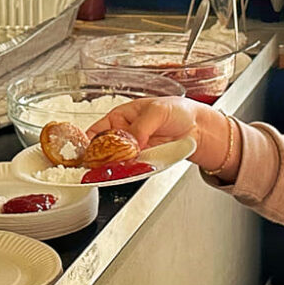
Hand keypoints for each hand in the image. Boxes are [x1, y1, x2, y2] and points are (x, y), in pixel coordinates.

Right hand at [87, 97, 218, 161]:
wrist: (198, 128)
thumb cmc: (177, 110)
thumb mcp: (157, 112)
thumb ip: (141, 127)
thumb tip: (130, 142)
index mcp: (120, 117)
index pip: (95, 131)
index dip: (86, 143)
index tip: (85, 154)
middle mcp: (123, 134)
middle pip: (103, 151)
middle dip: (100, 160)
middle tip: (99, 166)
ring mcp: (133, 150)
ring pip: (116, 163)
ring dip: (114, 169)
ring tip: (112, 171)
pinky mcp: (143, 162)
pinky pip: (131, 170)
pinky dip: (128, 173)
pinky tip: (126, 174)